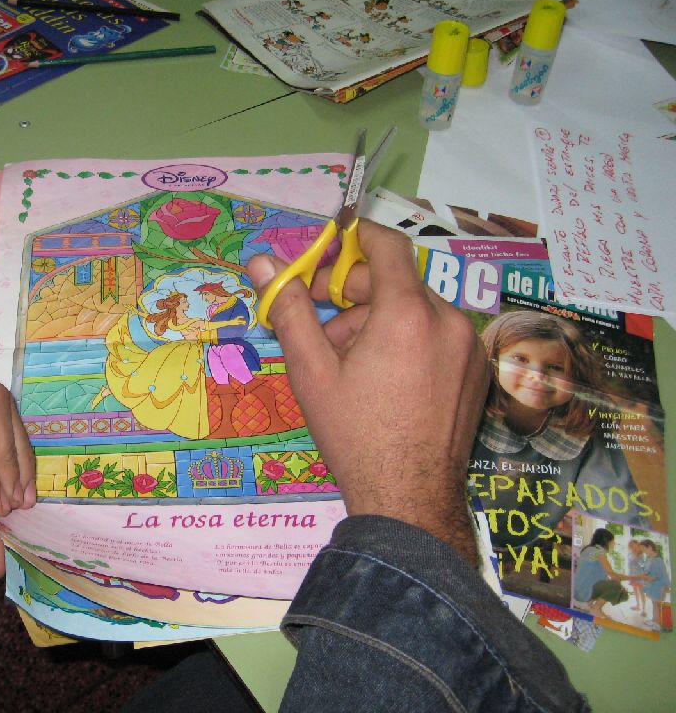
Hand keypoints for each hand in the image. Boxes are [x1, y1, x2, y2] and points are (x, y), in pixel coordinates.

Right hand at [248, 220, 488, 563]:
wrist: (408, 500)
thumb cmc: (354, 434)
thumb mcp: (311, 371)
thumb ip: (289, 307)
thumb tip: (261, 261)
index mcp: (408, 313)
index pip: (387, 245)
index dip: (354, 239)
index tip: (326, 253)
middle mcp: (449, 320)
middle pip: (398, 282)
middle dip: (356, 295)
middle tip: (323, 327)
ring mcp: (470, 348)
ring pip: (418, 312)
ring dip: (381, 323)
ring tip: (351, 366)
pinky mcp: (479, 372)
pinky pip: (439, 338)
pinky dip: (410, 343)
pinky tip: (386, 382)